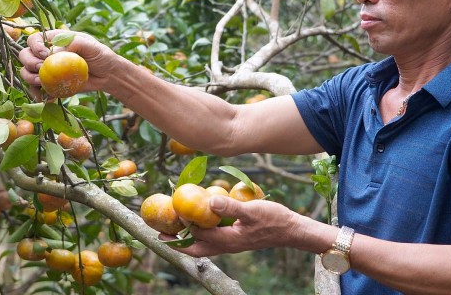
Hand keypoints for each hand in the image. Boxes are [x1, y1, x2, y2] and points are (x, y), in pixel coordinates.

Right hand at [18, 30, 120, 98]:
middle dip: (30, 63)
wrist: (107, 75)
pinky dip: (37, 93)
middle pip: (25, 55)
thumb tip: (53, 51)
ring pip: (26, 72)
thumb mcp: (90, 45)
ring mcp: (47, 70)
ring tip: (43, 82)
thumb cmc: (100, 55)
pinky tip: (45, 97)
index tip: (45, 55)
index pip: (34, 39)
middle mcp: (46, 54)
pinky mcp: (50, 84)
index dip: (35, 46)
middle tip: (43, 69)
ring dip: (30, 78)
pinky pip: (36, 89)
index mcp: (54, 40)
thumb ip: (73, 43)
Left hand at [172, 196, 302, 256]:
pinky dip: (202, 233)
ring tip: (176, 228)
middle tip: (160, 233)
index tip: (171, 210)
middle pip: (195, 248)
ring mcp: (231, 244)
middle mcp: (226, 245)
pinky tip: (202, 221)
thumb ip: (230, 207)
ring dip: (188, 238)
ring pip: (203, 246)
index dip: (182, 223)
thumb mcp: (251, 211)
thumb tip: (208, 202)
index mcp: (226, 240)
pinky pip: (213, 240)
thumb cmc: (273, 220)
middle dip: (177, 242)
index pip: (196, 234)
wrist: (291, 230)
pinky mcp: (236, 239)